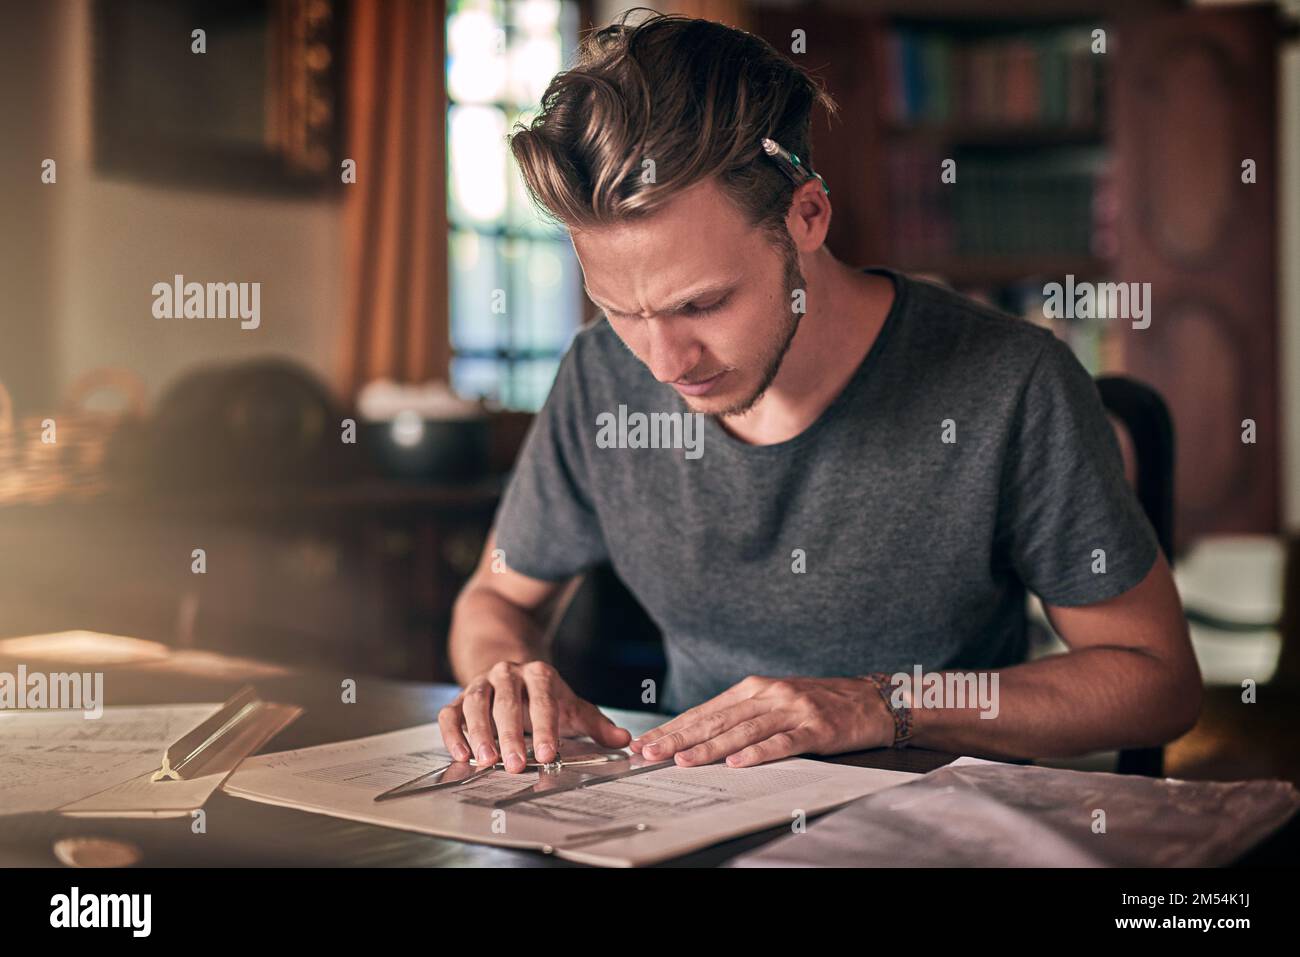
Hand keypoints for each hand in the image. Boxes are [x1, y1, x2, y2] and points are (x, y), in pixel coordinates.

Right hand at [438, 660, 631, 772]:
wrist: (508, 666)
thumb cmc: (543, 696)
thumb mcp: (570, 706)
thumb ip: (596, 724)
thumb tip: (624, 741)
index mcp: (539, 675)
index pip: (543, 700)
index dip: (545, 727)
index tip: (548, 753)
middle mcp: (507, 674)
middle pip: (507, 702)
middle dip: (511, 734)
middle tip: (515, 764)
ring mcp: (481, 684)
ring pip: (475, 704)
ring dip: (479, 733)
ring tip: (485, 761)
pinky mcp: (459, 697)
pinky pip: (450, 713)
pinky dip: (453, 733)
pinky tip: (461, 755)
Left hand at [630, 676, 892, 767]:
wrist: (871, 700)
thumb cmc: (817, 704)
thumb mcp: (775, 701)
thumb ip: (741, 714)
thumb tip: (697, 734)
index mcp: (754, 688)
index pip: (705, 710)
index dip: (673, 727)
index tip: (645, 742)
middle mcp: (769, 695)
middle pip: (716, 720)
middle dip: (679, 738)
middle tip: (649, 753)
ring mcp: (792, 711)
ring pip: (743, 731)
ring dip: (710, 747)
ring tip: (683, 760)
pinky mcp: (815, 729)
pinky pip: (783, 743)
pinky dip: (759, 754)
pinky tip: (737, 764)